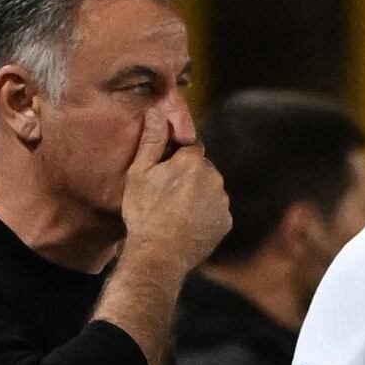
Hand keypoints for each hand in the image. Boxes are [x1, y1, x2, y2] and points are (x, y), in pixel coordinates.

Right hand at [121, 110, 230, 274]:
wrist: (158, 254)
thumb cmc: (144, 212)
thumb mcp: (139, 173)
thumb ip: (152, 139)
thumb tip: (157, 110)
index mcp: (194, 161)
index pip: (190, 148)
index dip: (175, 158)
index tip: (163, 173)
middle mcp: (215, 177)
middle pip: (202, 168)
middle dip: (188, 175)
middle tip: (166, 194)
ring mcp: (222, 201)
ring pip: (210, 189)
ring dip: (197, 194)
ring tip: (175, 212)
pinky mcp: (226, 221)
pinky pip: (215, 210)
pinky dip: (205, 214)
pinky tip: (186, 224)